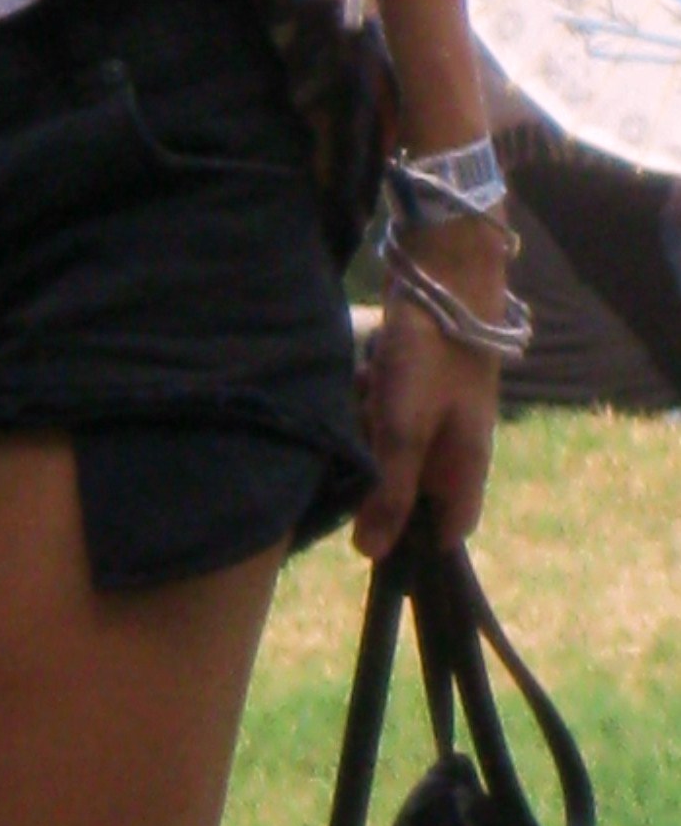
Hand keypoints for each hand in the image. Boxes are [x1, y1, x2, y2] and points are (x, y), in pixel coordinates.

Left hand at [354, 214, 505, 559]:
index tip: (370, 542)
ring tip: (359, 402)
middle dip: (379, 477)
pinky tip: (361, 375)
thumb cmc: (430, 357)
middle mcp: (458, 442)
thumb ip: (390, 491)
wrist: (444, 273)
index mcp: (467, 465)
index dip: (415, 543)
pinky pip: (387, 407)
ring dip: (370, 432)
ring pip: (394, 444)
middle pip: (413, 486)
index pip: (449, 527)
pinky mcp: (419, 379)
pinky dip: (370, 398)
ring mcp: (440, 409)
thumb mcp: (403, 430)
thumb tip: (371, 553)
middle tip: (357, 452)